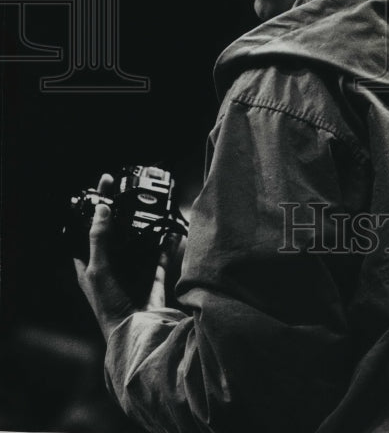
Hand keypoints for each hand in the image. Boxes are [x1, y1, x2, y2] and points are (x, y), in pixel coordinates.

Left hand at [73, 173, 170, 341]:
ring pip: (139, 241)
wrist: (136, 333)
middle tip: (130, 189)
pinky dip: (167, 242)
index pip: (89, 229)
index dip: (95, 207)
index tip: (104, 184)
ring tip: (151, 203)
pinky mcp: (152, 278)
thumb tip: (102, 209)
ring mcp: (133, 271)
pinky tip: (171, 229)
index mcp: (90, 265)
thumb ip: (99, 239)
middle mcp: (111, 266)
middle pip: (116, 231)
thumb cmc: (108, 306)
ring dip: (145, 225)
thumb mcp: (98, 270)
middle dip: (123, 212)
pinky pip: (161, 255)